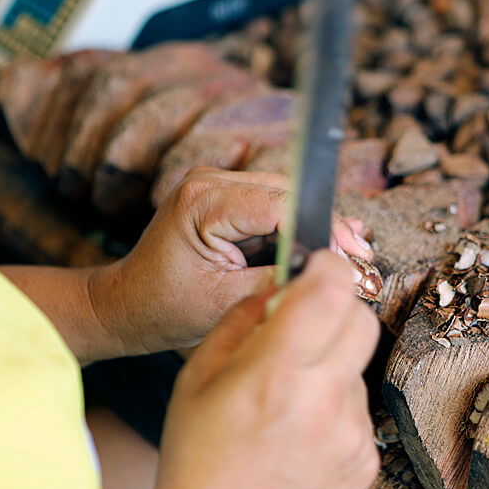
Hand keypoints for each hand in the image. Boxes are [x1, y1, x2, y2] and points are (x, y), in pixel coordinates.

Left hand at [89, 168, 372, 353]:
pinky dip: (294, 225)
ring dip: (313, 224)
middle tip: (361, 256)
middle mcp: (208, 181)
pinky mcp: (222, 196)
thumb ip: (275, 281)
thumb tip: (325, 274)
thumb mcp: (225, 302)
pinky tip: (321, 244)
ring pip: (283, 195)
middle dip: (325, 225)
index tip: (353, 254)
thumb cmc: (164, 307)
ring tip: (348, 252)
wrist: (127, 304)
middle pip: (287, 192)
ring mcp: (215, 184)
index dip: (323, 227)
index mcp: (203, 202)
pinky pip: (269, 204)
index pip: (279, 203)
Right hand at [148, 251, 380, 488]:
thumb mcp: (198, 376)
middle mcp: (323, 401)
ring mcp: (351, 433)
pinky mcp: (366, 458)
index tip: (314, 265)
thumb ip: (244, 317)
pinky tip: (300, 429)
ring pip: (358, 363)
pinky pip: (359, 406)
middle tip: (302, 326)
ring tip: (289, 396)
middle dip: (335, 308)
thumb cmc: (198, 459)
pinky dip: (334, 403)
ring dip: (330, 361)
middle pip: (361, 317)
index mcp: (275, 374)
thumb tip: (281, 280)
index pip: (331, 288)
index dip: (326, 265)